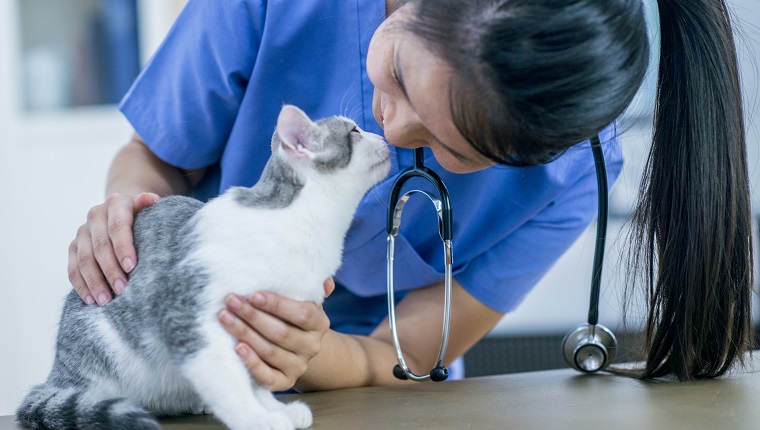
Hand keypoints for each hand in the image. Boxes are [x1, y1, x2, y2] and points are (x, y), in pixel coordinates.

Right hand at [68, 192, 159, 305]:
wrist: (123, 211)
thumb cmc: (144, 216)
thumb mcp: (150, 208)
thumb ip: (150, 204)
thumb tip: (148, 199)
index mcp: (116, 204)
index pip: (117, 227)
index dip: (123, 247)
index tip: (132, 267)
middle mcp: (95, 215)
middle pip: (100, 246)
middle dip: (111, 270)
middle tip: (122, 289)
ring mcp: (82, 231)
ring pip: (84, 259)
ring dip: (94, 282)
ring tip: (106, 300)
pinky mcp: (73, 246)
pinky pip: (73, 268)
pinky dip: (81, 285)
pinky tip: (91, 299)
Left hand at [218, 278, 334, 390]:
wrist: (298, 349)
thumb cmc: (293, 317)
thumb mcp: (304, 300)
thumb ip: (311, 288)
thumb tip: (326, 282)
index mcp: (319, 323)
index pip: (301, 314)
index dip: (277, 305)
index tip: (253, 294)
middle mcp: (312, 346)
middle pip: (281, 333)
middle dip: (252, 316)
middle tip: (231, 301)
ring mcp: (299, 366)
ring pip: (270, 351)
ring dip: (245, 333)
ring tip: (225, 317)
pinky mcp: (284, 382)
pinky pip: (267, 377)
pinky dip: (251, 363)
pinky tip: (237, 348)